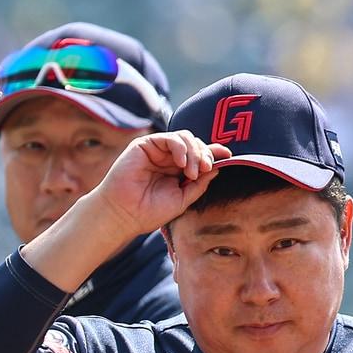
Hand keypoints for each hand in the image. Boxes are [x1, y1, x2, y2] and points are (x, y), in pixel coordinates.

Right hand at [21, 132, 230, 292]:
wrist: (124, 214)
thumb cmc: (149, 211)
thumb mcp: (182, 200)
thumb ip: (199, 184)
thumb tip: (217, 167)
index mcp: (178, 171)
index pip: (200, 156)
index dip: (214, 152)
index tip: (228, 155)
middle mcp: (169, 159)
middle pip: (196, 144)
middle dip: (205, 154)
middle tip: (206, 169)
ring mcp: (157, 151)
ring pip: (185, 138)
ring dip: (194, 151)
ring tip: (192, 171)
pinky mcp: (146, 145)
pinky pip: (169, 137)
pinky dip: (179, 147)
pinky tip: (181, 162)